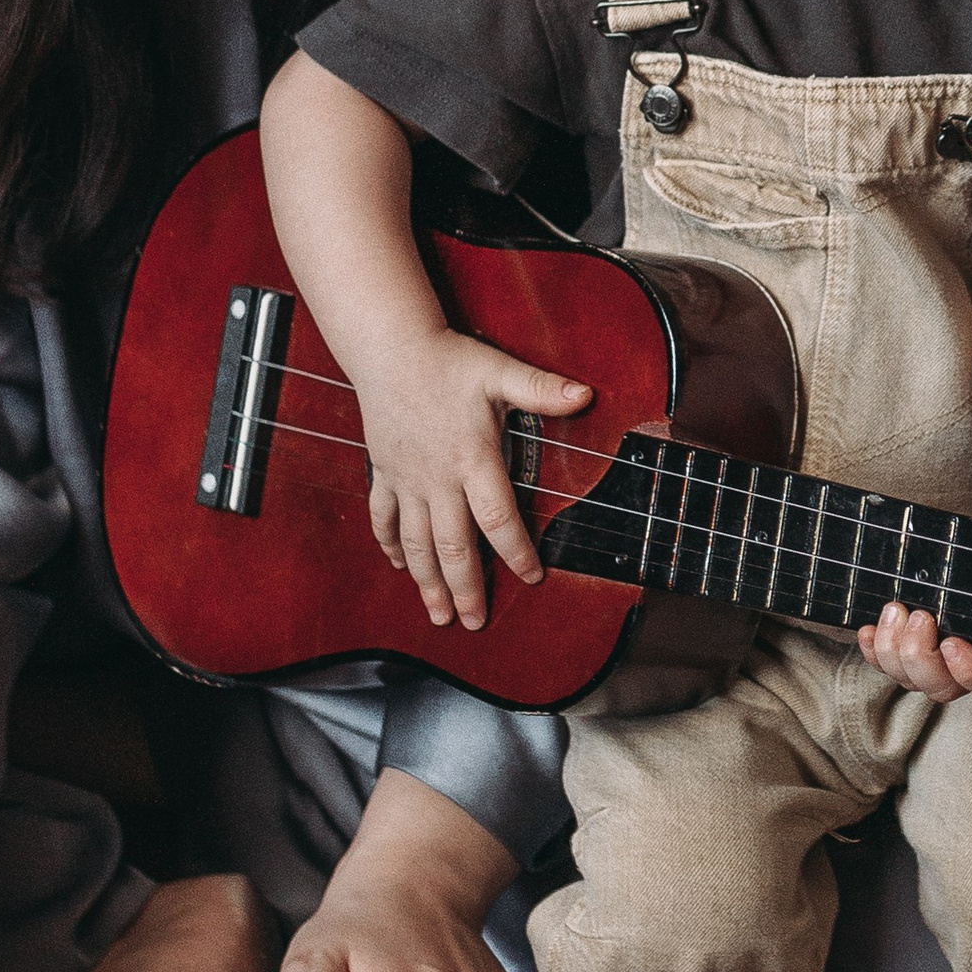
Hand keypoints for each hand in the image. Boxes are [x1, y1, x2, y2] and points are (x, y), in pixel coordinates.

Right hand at [358, 329, 591, 630]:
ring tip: (438, 615)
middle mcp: (438, 478)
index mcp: (472, 458)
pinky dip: (390, 544)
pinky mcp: (384, 473)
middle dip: (466, 587)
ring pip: (415, 542)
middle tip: (474, 623)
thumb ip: (542, 390)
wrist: (389, 347)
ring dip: (426, 581)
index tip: (532, 577)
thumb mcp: (500, 372)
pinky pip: (384, 517)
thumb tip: (587, 394)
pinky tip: (397, 567)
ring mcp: (407, 479)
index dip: (517, 551)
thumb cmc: (449, 361)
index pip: (498, 518)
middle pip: (453, 545)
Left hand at [858, 494, 971, 703]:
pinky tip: (866, 628)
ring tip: (893, 610)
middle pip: (941, 688)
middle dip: (920, 656)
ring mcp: (938, 668)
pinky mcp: (911, 658)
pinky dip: (873, 651)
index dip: (970, 671)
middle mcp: (970, 671)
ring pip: (909, 681)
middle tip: (918, 615)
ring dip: (892, 652)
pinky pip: (887, 667)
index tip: (952, 643)